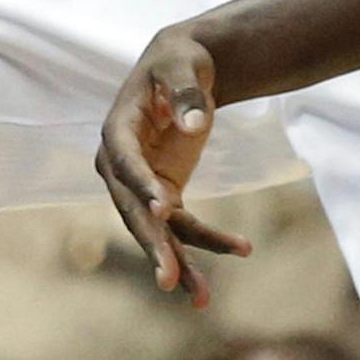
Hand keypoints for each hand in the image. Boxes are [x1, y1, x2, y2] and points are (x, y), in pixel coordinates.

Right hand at [96, 29, 251, 306]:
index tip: (162, 209)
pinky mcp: (164, 195)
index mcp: (117, 129)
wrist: (181, 70)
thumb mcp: (181, 65)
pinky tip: (241, 250)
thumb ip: (186, 92)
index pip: (125, 162)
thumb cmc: (177, 62)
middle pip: (134, 211)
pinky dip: (208, 242)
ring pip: (158, 231)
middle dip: (153, 245)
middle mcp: (121, 165)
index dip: (140, 185)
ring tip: (202, 298)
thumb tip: (194, 125)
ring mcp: (142, 185)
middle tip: (167, 279)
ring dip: (180, 263)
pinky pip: (184, 225)